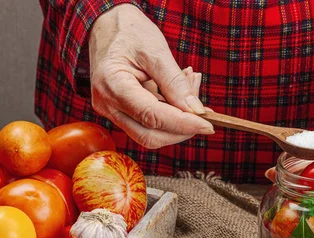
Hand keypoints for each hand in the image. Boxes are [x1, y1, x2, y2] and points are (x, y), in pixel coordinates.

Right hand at [89, 4, 213, 148]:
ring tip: (191, 88)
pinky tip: (180, 94)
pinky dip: (169, 114)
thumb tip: (196, 111)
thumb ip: (175, 82)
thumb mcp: (156, 50)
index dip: (182, 124)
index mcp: (112, 85)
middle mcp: (107, 104)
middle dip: (181, 129)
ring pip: (150, 134)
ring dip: (177, 122)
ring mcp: (112, 110)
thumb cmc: (128, 32)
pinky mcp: (120, 112)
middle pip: (149, 136)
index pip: (152, 117)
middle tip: (203, 110)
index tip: (208, 124)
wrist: (106, 26)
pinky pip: (147, 123)